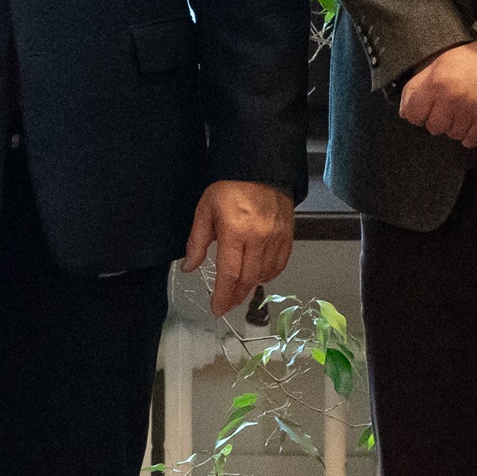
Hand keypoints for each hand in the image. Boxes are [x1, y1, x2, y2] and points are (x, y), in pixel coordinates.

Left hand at [183, 179, 294, 315]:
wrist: (260, 167)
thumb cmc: (230, 186)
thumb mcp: (205, 209)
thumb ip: (197, 241)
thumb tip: (189, 267)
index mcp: (235, 230)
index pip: (230, 273)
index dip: (223, 296)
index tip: (217, 308)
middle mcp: (258, 237)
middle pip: (248, 279)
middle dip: (235, 296)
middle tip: (225, 305)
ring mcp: (276, 237)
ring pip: (265, 274)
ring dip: (250, 287)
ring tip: (238, 290)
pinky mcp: (288, 235)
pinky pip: (279, 264)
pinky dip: (268, 275)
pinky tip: (257, 276)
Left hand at [398, 41, 476, 147]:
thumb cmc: (472, 60)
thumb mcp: (438, 64)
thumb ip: (416, 86)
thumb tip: (403, 112)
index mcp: (436, 82)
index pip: (413, 114)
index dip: (418, 113)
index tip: (426, 110)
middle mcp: (452, 98)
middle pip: (433, 127)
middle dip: (438, 120)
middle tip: (449, 108)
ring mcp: (471, 110)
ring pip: (452, 135)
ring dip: (456, 127)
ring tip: (464, 111)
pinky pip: (471, 140)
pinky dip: (471, 135)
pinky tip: (474, 121)